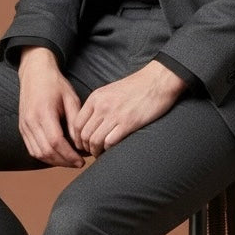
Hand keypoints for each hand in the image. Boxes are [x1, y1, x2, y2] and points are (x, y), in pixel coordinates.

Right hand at [18, 47, 83, 167]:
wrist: (35, 73)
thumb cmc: (55, 84)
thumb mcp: (71, 98)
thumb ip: (75, 121)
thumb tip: (80, 143)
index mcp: (43, 112)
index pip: (55, 142)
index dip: (69, 155)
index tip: (81, 160)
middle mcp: (30, 121)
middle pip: (46, 151)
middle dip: (64, 161)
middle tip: (78, 163)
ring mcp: (24, 125)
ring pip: (38, 153)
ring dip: (54, 161)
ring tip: (69, 161)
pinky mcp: (22, 128)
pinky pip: (32, 149)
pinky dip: (45, 156)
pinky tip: (57, 156)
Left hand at [73, 61, 187, 156]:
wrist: (157, 80)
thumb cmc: (137, 86)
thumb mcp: (111, 90)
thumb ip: (99, 104)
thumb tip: (91, 122)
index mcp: (96, 97)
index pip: (77, 123)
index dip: (77, 138)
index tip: (82, 144)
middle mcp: (102, 106)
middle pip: (84, 135)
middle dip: (85, 147)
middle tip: (91, 152)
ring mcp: (114, 115)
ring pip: (95, 141)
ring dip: (96, 151)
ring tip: (100, 154)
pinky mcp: (128, 123)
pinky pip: (110, 142)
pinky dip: (108, 150)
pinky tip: (111, 151)